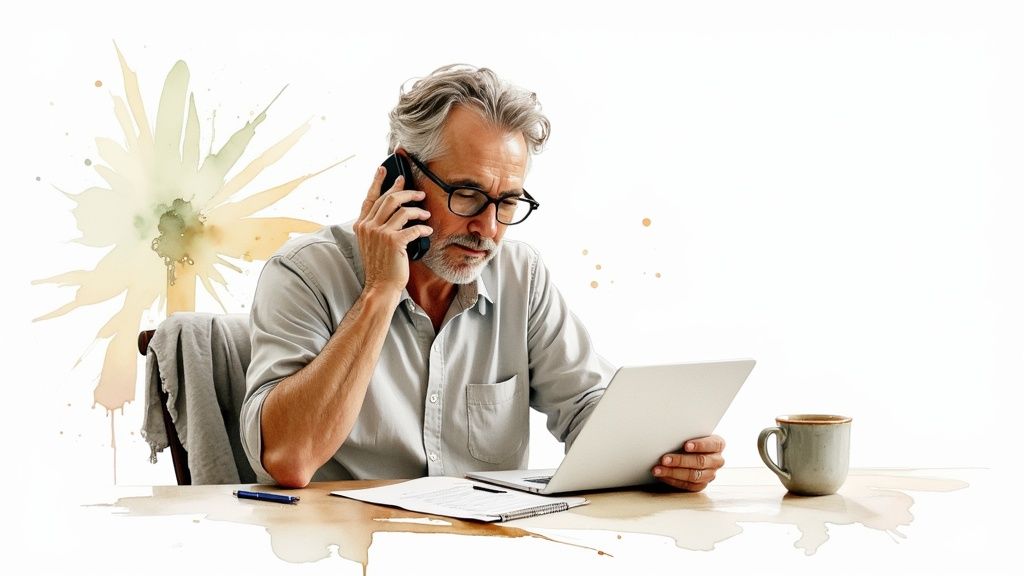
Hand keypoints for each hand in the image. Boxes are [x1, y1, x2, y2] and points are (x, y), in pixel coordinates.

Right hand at [353, 167, 431, 293]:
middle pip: (389, 199)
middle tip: (418, 192)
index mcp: (361, 225)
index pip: (369, 198)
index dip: (377, 182)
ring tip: (426, 212)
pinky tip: (427, 230)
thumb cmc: (380, 266)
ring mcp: (380, 233)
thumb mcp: (371, 243)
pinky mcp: (394, 242)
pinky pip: (413, 228)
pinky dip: (422, 228)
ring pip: (402, 210)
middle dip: (405, 192)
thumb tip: (393, 211)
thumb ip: (376, 227)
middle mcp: (369, 226)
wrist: (380, 286)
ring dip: (417, 210)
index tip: (384, 170)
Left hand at [652, 435, 725, 491]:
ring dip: (673, 472)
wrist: (689, 451)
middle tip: (664, 459)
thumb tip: (667, 432)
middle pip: (701, 461)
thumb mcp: (691, 433)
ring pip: (694, 475)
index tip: (686, 445)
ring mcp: (710, 474)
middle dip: (681, 460)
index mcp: (718, 444)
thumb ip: (686, 433)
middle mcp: (717, 460)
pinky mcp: (701, 485)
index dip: (700, 445)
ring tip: (658, 469)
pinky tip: (663, 476)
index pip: (713, 444)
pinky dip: (674, 481)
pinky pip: (689, 485)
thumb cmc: (689, 439)